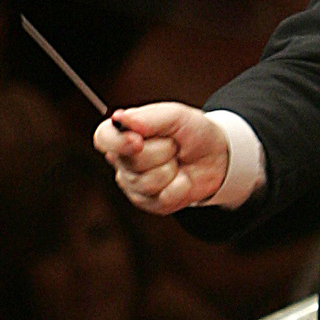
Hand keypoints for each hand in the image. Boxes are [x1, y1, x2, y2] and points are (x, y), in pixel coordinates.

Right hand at [94, 103, 228, 213]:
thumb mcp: (175, 116)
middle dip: (163, 152)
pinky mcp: (150, 203)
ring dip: (172, 169)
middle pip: (134, 162)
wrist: (216, 156)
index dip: (118, 143)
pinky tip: (182, 178)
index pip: (103, 139)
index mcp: (122, 133)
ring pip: (148, 182)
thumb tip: (120, 119)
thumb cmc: (191, 132)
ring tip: (177, 161)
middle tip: (173, 146)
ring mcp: (134, 184)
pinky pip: (163, 199)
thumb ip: (148, 118)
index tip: (138, 141)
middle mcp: (122, 160)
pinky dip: (181, 188)